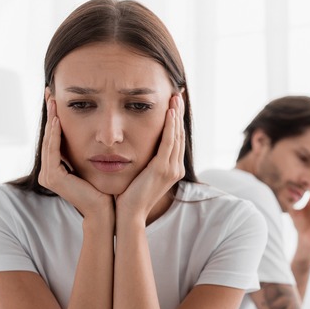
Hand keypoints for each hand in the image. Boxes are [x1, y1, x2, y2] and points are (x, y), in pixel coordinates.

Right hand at [38, 100, 112, 218]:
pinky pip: (53, 151)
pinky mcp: (53, 178)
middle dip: (50, 113)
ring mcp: (48, 175)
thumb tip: (93, 130)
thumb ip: (87, 148)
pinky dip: (55, 135)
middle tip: (50, 91)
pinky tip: (58, 119)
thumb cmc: (104, 187)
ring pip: (49, 141)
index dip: (54, 117)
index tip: (57, 97)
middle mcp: (48, 172)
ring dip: (51, 119)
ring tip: (53, 101)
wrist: (106, 210)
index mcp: (56, 168)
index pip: (54, 137)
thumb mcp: (93, 162)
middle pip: (49, 136)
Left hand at [115, 94, 184, 221]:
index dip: (176, 121)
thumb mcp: (140, 175)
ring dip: (176, 115)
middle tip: (177, 93)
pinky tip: (169, 112)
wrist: (128, 215)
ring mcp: (171, 169)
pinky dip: (170, 125)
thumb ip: (144, 161)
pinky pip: (169, 142)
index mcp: (172, 169)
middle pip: (180, 134)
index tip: (173, 103)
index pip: (177, 139)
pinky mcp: (162, 169)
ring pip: (177, 135)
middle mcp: (176, 168)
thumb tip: (135, 147)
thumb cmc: (129, 196)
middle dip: (179, 113)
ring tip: (174, 97)